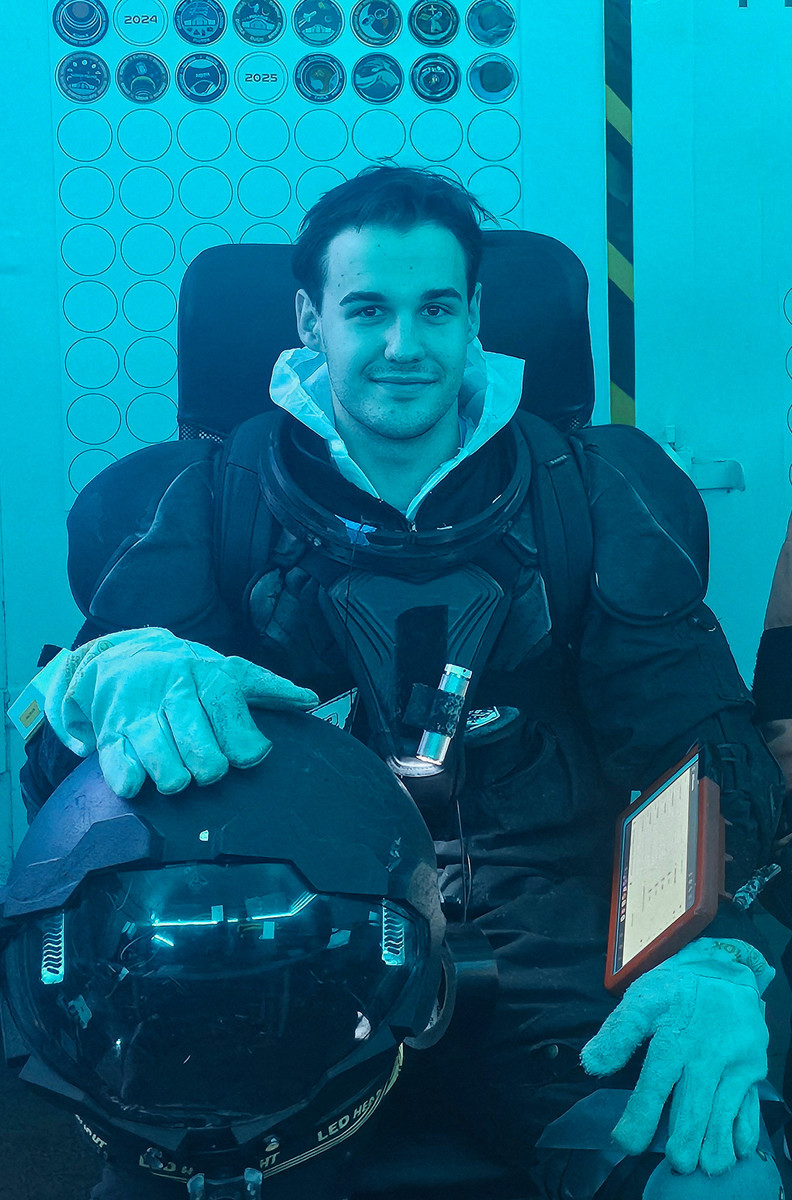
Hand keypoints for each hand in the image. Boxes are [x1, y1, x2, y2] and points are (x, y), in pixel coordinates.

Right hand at [42, 627, 318, 796]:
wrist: (121, 655)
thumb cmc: (188, 673)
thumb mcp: (228, 671)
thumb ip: (269, 688)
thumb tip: (309, 699)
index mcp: (206, 675)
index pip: (227, 707)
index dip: (243, 739)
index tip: (251, 756)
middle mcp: (172, 690)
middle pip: (195, 737)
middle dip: (208, 764)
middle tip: (211, 770)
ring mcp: (139, 711)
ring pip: (159, 752)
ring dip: (173, 775)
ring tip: (179, 779)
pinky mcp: (110, 730)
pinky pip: (118, 760)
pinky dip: (129, 776)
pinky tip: (138, 783)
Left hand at [580, 938, 772, 1175]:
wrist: (724, 970)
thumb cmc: (676, 990)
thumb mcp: (642, 1000)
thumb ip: (618, 1033)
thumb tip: (590, 1064)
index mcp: (674, 1036)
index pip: (655, 1082)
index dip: (640, 1114)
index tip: (625, 1141)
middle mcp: (707, 1052)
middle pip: (694, 1102)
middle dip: (685, 1136)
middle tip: (678, 1163)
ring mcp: (735, 1062)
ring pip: (724, 1108)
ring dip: (715, 1140)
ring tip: (706, 1165)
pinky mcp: (754, 1067)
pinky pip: (750, 1103)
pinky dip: (744, 1128)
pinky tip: (737, 1148)